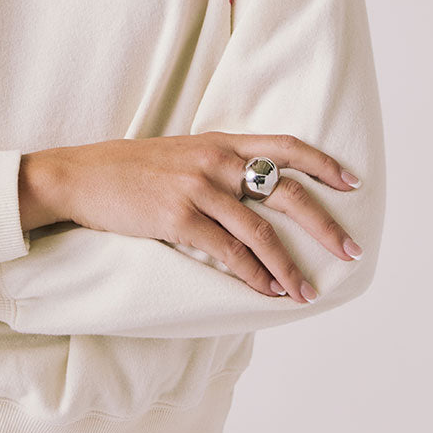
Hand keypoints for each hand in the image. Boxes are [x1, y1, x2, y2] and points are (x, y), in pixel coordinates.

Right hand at [18, 132, 363, 303]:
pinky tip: (266, 291)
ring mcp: (196, 188)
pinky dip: (252, 275)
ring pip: (260, 231)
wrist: (80, 176)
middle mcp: (215, 159)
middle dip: (323, 224)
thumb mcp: (181, 153)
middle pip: (286, 191)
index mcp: (220, 141)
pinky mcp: (176, 217)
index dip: (323, 163)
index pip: (285, 145)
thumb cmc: (130, 169)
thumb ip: (218, 163)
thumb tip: (256, 187)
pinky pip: (227, 251)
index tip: (352, 183)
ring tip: (306, 291)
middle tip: (350, 251)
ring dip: (288, 266)